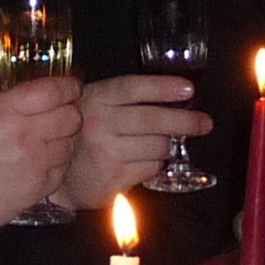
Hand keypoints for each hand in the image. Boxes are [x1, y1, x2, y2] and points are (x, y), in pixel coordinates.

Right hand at [0, 77, 79, 230]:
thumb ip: (8, 100)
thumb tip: (36, 96)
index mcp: (6, 111)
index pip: (53, 91)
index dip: (68, 86)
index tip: (71, 87)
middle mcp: (26, 136)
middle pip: (71, 117)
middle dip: (70, 112)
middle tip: (62, 114)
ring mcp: (35, 164)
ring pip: (70, 145)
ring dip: (63, 140)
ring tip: (49, 141)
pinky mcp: (37, 188)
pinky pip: (62, 171)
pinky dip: (56, 164)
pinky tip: (42, 163)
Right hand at [60, 74, 206, 208]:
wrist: (59, 176)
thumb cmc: (85, 136)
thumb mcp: (96, 106)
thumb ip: (126, 100)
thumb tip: (176, 100)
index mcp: (98, 98)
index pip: (134, 88)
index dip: (164, 87)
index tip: (188, 89)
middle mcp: (100, 123)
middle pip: (153, 120)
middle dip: (185, 122)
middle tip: (204, 123)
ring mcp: (106, 151)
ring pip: (157, 147)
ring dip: (165, 147)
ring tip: (157, 146)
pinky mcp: (112, 177)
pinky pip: (150, 168)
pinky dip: (154, 166)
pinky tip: (142, 162)